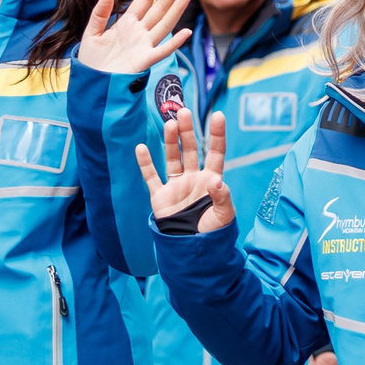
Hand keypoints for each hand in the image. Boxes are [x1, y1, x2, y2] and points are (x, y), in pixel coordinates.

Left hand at [77, 0, 193, 74]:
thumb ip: (100, 13)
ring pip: (164, 24)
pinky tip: (185, 32)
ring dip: (176, 10)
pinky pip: (162, 50)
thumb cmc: (92, 61)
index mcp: (127, 23)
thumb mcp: (91, 33)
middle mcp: (139, 32)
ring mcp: (144, 45)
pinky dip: (174, 42)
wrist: (91, 83)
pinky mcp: (144, 61)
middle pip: (159, 8)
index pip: (145, 0)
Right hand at [137, 109, 235, 233]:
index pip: (215, 152)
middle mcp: (193, 179)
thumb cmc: (212, 234)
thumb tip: (216, 180)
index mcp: (211, 181)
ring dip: (170, 141)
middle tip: (184, 111)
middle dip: (188, 131)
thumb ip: (222, 197)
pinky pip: (151, 177)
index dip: (217, 134)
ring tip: (170, 124)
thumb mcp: (224, 216)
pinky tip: (141, 148)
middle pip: (191, 150)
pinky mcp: (161, 197)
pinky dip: (145, 163)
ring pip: (172, 158)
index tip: (218, 115)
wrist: (191, 252)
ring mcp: (176, 186)